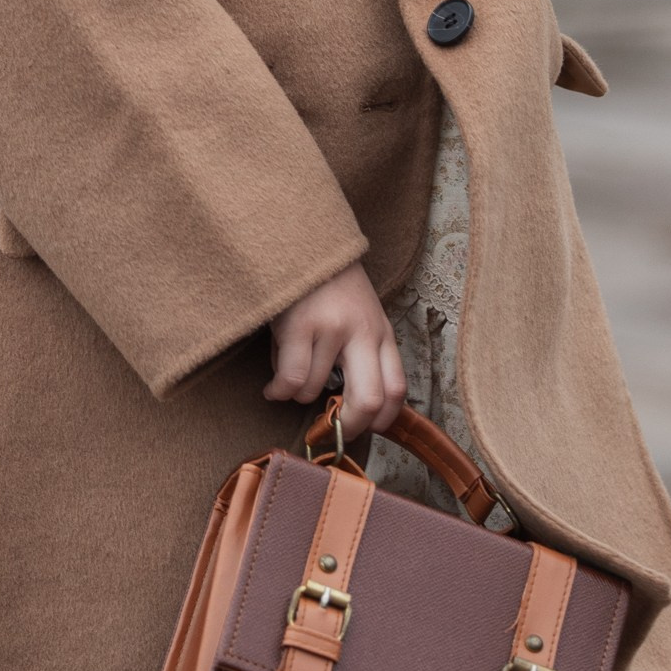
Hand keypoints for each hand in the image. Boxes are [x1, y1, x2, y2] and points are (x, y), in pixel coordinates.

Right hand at [266, 261, 405, 438]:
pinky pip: (291, 379)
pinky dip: (278, 390)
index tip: (361, 429)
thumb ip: (363, 355)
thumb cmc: (330, 284)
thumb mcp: (361, 316)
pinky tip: (273, 386)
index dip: (380, 421)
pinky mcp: (300, 324)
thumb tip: (349, 410)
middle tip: (329, 431)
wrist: (304, 238)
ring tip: (289, 379)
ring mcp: (332, 327)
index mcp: (381, 332)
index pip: (397, 390)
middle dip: (347, 427)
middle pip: (369, 400)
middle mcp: (363, 331)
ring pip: (315, 390)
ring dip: (298, 396)